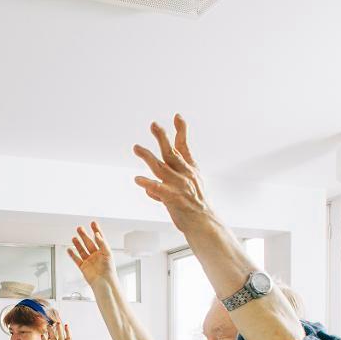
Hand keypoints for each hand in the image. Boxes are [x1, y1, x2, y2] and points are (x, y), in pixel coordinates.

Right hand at [67, 222, 114, 285]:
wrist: (104, 282)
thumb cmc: (108, 270)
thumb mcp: (107, 253)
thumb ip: (101, 243)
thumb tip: (97, 234)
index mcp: (103, 251)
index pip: (99, 238)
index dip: (96, 230)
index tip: (93, 223)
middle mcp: (96, 255)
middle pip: (88, 242)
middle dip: (84, 235)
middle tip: (80, 228)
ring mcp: (89, 261)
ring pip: (82, 250)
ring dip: (78, 243)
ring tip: (74, 237)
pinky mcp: (83, 267)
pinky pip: (77, 259)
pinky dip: (72, 254)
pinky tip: (69, 249)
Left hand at [133, 115, 210, 231]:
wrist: (203, 223)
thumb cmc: (194, 206)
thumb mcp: (188, 188)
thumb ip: (166, 185)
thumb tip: (149, 189)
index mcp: (190, 170)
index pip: (184, 147)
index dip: (181, 131)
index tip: (177, 116)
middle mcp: (184, 175)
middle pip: (171, 152)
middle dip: (162, 137)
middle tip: (153, 125)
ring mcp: (179, 186)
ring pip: (160, 167)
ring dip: (147, 156)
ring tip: (136, 147)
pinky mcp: (173, 198)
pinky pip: (157, 189)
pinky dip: (147, 184)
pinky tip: (137, 179)